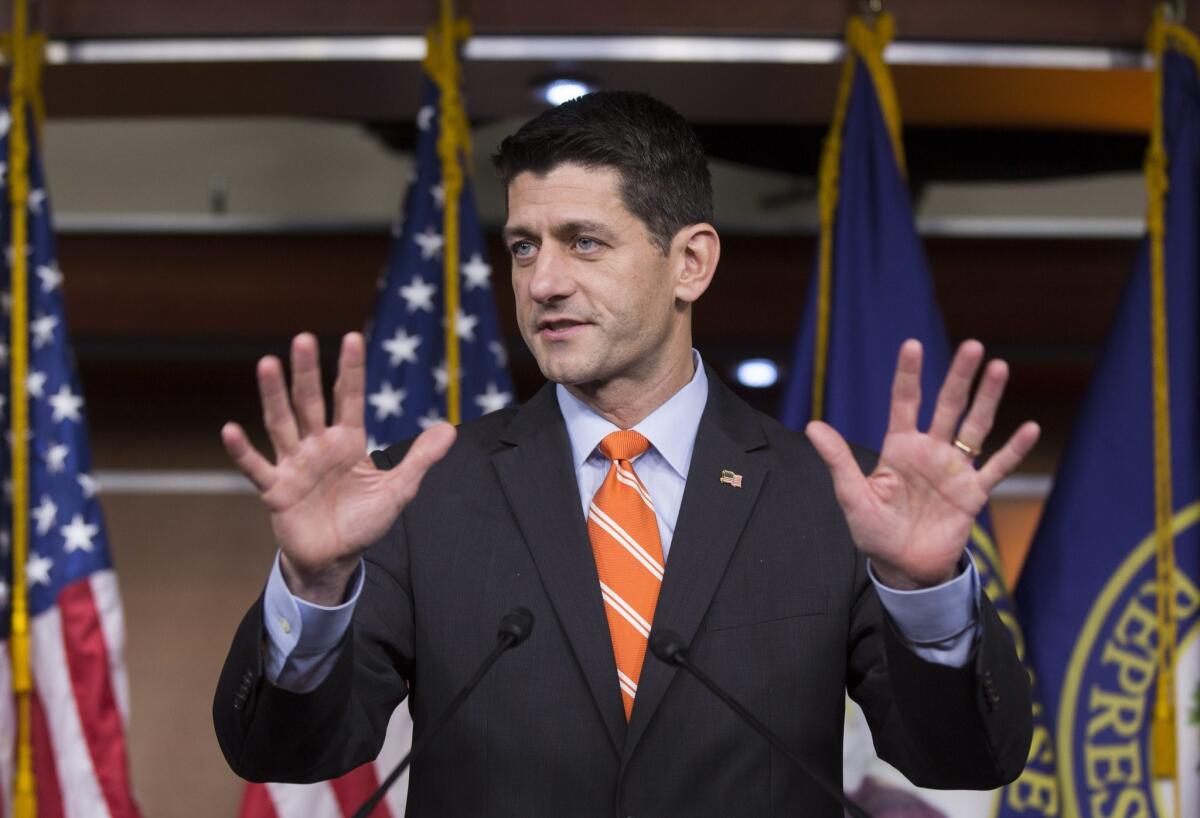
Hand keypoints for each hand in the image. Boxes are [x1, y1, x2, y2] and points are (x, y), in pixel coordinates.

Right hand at [221, 332, 456, 603]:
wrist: (335, 560)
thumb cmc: (363, 522)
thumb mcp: (398, 490)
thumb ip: (420, 458)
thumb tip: (448, 429)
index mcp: (348, 442)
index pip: (349, 398)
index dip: (351, 370)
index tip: (352, 337)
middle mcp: (318, 446)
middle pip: (311, 402)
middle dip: (308, 372)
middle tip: (304, 338)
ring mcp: (295, 465)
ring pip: (282, 423)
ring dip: (274, 395)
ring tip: (267, 363)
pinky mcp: (276, 490)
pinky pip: (257, 467)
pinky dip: (243, 451)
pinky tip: (229, 429)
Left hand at [805, 339, 1038, 589]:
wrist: (903, 567)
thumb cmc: (874, 530)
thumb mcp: (852, 495)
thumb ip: (838, 460)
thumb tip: (812, 426)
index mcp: (899, 448)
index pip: (905, 403)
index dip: (909, 375)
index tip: (913, 345)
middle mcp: (929, 451)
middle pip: (947, 406)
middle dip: (959, 377)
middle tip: (973, 346)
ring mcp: (953, 470)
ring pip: (975, 427)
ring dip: (988, 399)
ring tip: (999, 368)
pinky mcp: (972, 493)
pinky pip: (996, 468)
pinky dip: (1013, 450)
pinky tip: (1030, 428)